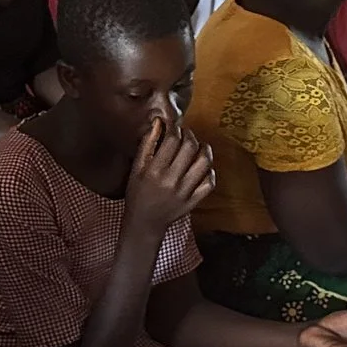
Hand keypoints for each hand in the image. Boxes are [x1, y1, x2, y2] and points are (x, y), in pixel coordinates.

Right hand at [122, 116, 214, 235]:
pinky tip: (202, 166)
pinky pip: (210, 182)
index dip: (175, 128)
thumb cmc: (138, 193)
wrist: (144, 223)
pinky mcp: (194, 201)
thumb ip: (147, 144)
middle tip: (186, 133)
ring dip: (204, 149)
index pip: (172, 140)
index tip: (174, 126)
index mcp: (155, 170)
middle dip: (190, 134)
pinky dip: (210, 171)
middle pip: (190, 147)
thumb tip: (158, 123)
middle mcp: (171, 180)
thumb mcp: (136, 168)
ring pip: (204, 162)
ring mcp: (185, 192)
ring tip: (198, 146)